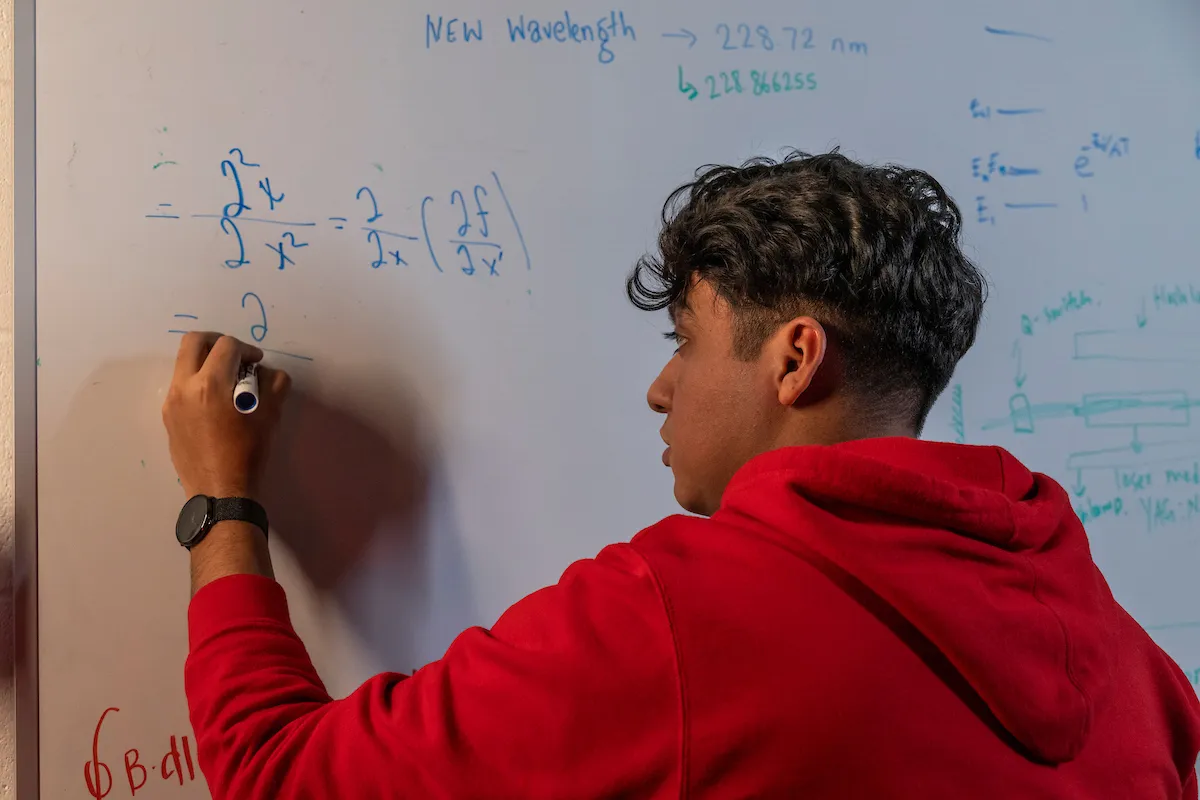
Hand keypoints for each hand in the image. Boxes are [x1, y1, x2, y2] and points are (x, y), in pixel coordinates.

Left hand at [163, 332, 290, 499]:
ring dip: (206, 362)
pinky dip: (197, 382)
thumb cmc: (248, 453)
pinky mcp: (167, 417)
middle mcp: (184, 387)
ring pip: (183, 363)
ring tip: (227, 382)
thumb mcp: (270, 416)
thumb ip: (274, 384)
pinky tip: (215, 403)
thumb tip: (265, 372)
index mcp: (210, 384)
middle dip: (217, 342)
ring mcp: (171, 402)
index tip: (257, 363)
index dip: (247, 349)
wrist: (220, 492)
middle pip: (194, 342)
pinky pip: (180, 386)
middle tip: (236, 357)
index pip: (227, 346)